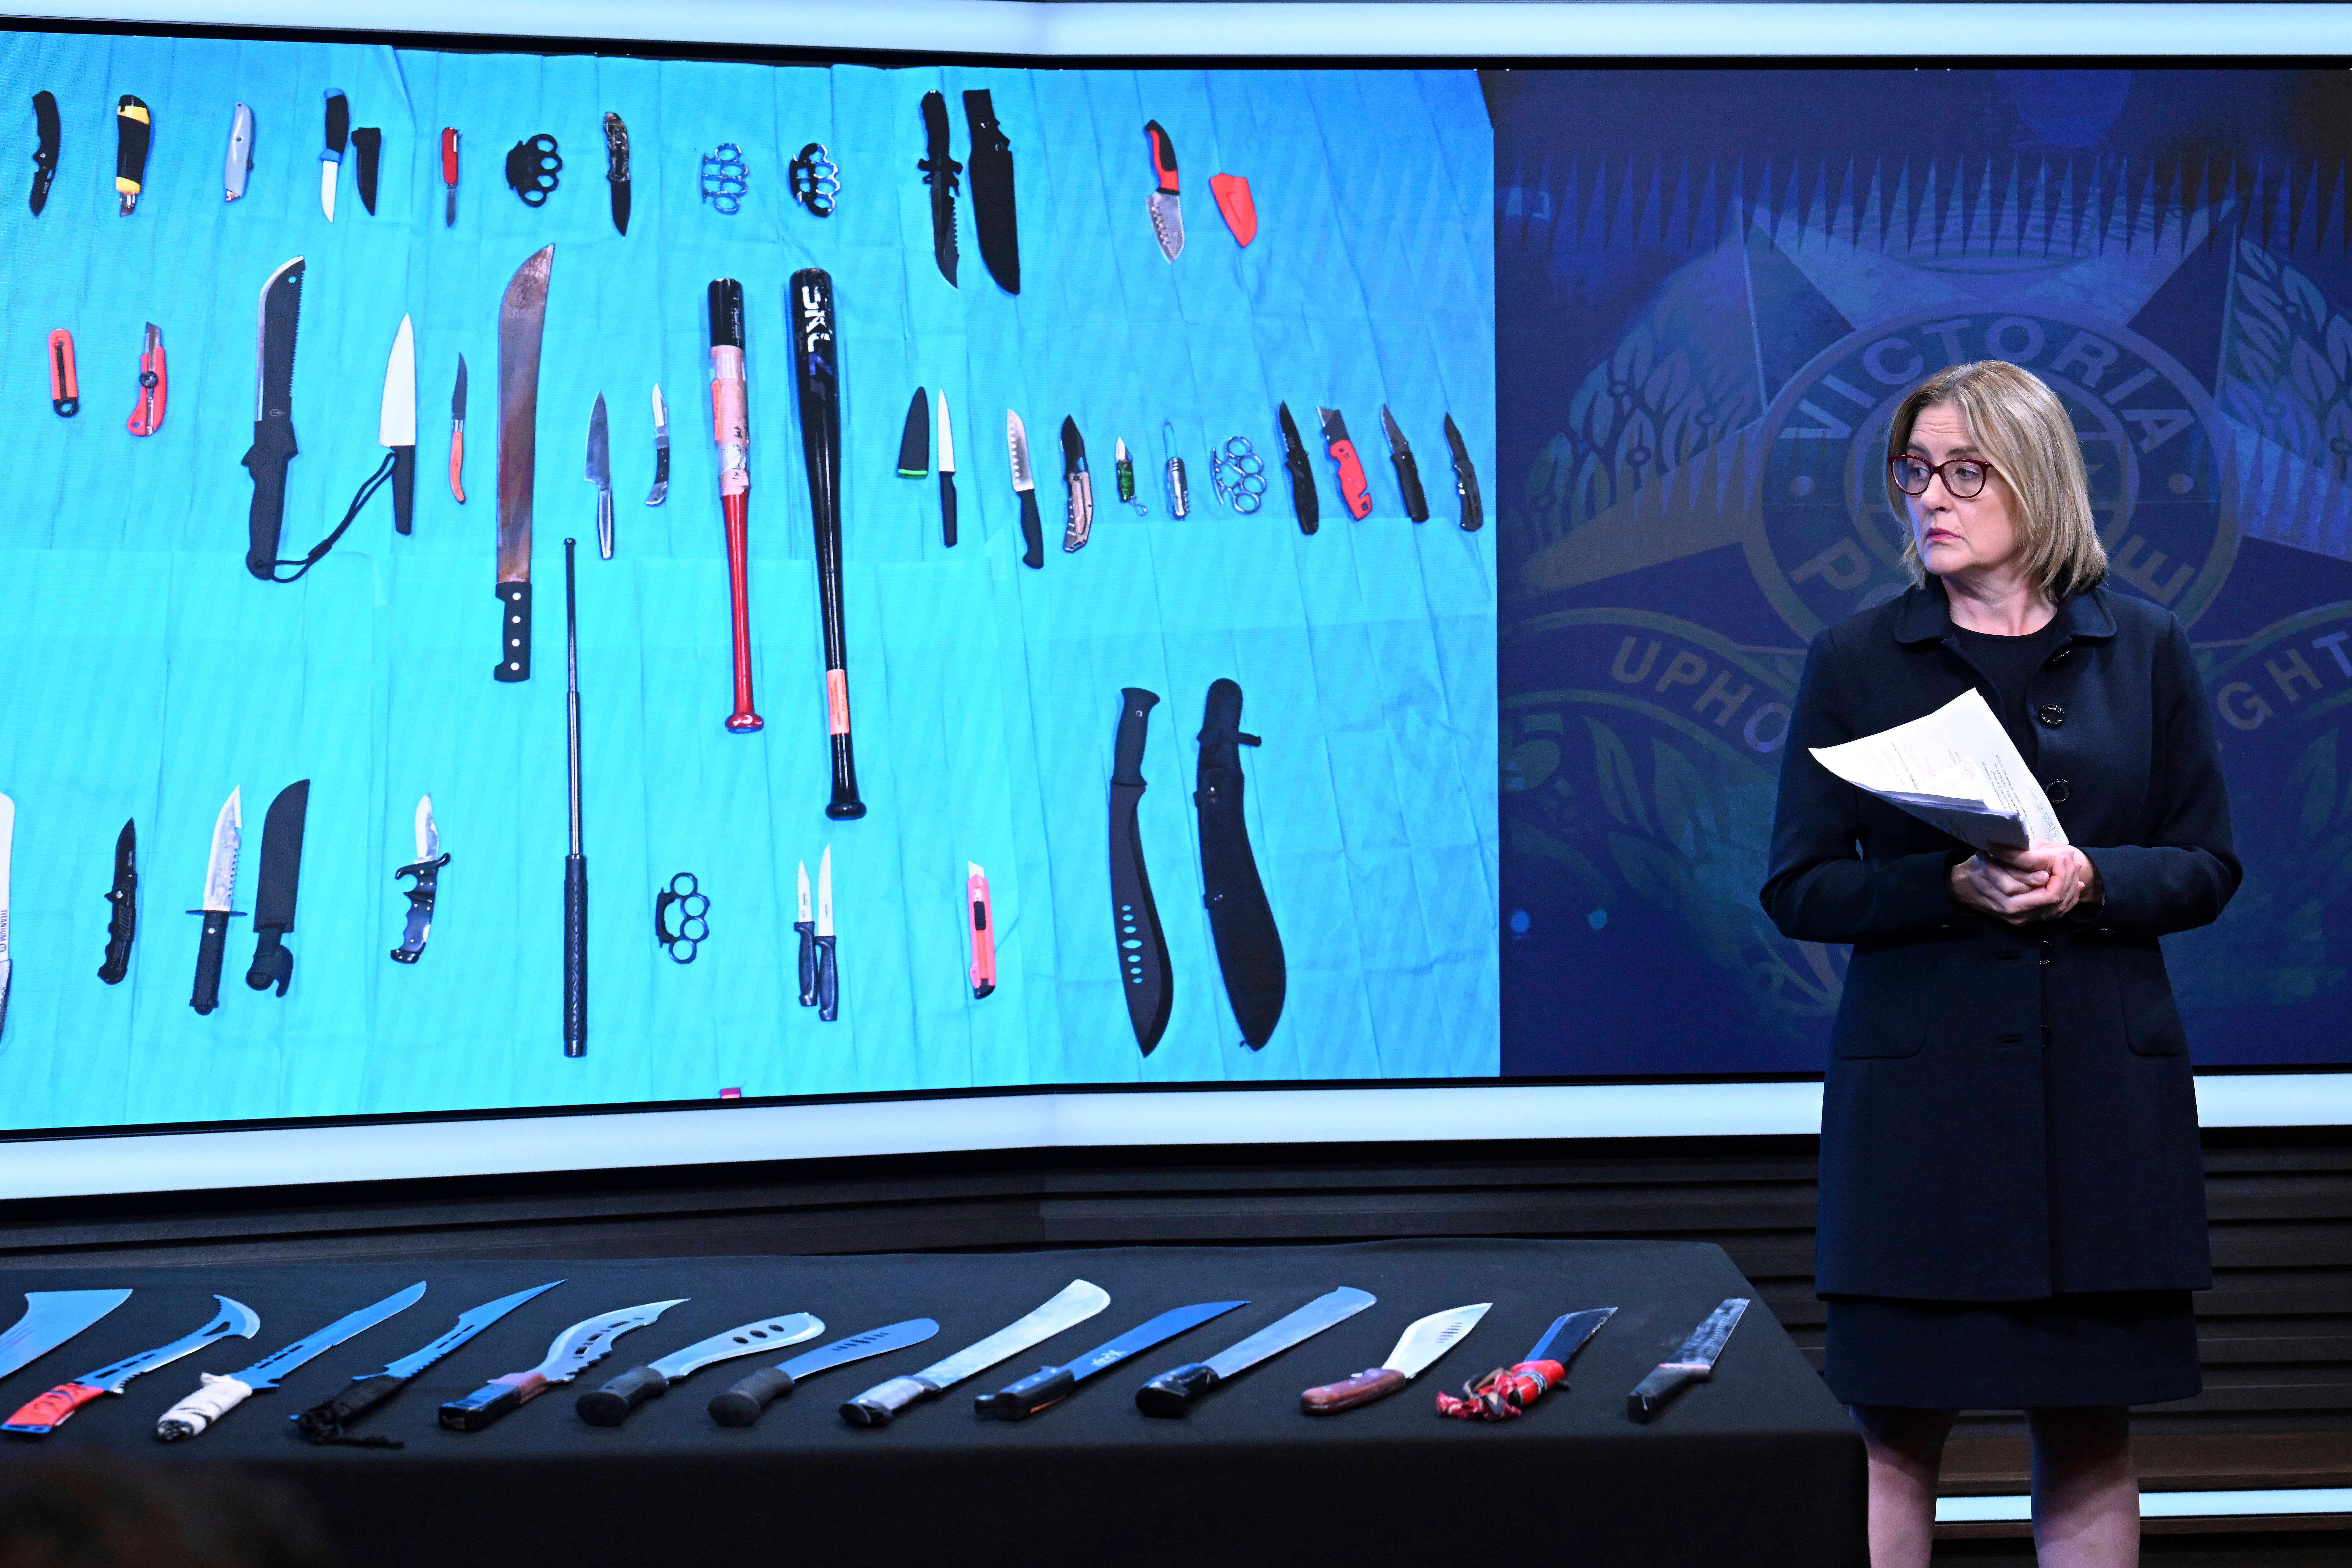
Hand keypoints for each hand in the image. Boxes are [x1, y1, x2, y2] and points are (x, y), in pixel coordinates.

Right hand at [1948, 846, 2101, 924]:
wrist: (1963, 888)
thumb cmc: (1979, 868)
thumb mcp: (1994, 859)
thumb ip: (2019, 868)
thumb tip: (2044, 876)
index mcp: (2008, 896)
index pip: (2049, 893)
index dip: (2061, 874)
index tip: (2064, 855)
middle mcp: (2015, 911)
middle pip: (2056, 900)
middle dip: (2068, 879)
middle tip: (2072, 860)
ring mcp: (2020, 918)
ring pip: (2057, 907)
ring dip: (2070, 887)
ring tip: (2074, 868)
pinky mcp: (2023, 920)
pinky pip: (2052, 912)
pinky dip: (2066, 898)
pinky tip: (2073, 885)